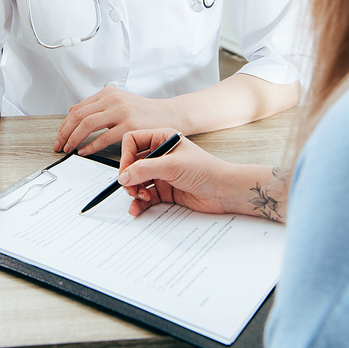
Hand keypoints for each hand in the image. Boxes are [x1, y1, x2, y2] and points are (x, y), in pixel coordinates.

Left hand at [54, 87, 174, 155]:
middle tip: (59, 145)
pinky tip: (84, 152)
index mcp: (107, 93)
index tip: (60, 137)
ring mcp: (121, 111)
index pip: (78, 108)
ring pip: (87, 124)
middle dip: (65, 132)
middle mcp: (112, 99)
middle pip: (79, 116)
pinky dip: (90, 146)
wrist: (168, 114)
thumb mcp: (118, 102)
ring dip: (74, 139)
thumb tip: (72, 110)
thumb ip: (96, 106)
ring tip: (69, 149)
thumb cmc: (143, 111)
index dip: (65, 124)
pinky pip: (104, 138)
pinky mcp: (129, 125)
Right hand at [118, 128, 236, 216]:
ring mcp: (162, 172)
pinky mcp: (165, 189)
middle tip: (131, 188)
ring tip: (140, 197)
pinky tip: (137, 208)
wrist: (224, 191)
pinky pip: (145, 195)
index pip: (132, 141)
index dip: (126, 155)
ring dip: (134, 190)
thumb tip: (124, 176)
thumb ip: (145, 169)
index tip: (125, 171)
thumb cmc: (205, 170)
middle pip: (132, 163)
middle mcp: (160, 154)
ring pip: (137, 180)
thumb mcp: (172, 166)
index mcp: (162, 139)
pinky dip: (139, 203)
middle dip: (129, 177)